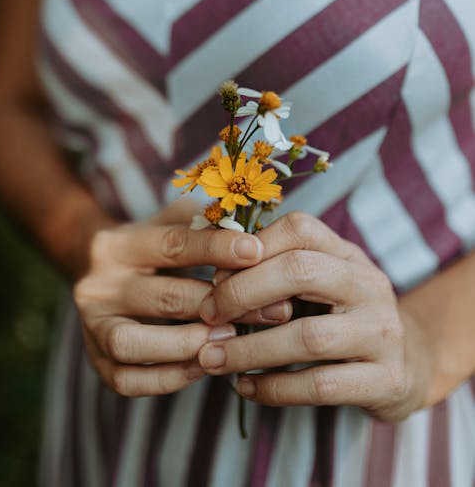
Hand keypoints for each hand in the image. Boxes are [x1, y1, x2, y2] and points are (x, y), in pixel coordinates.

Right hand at [73, 202, 291, 396]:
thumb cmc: (154, 244)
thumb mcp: (173, 222)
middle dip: (221, 306)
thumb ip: (208, 224)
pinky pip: (129, 380)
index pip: (173, 244)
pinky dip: (169, 378)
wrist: (99, 271)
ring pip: (134, 343)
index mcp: (119, 244)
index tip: (257, 250)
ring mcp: (92, 325)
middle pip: (164, 297)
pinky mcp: (95, 361)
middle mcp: (98, 284)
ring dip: (188, 345)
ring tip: (232, 340)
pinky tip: (205, 366)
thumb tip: (257, 232)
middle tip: (270, 311)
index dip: (217, 248)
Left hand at [197, 211, 431, 421]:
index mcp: (348, 254)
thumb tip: (215, 275)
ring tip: (212, 357)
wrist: (409, 365)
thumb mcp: (320, 284)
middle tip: (208, 313)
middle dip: (244, 292)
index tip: (215, 275)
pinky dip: (274, 388)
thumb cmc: (343, 318)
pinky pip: (321, 385)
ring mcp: (382, 332)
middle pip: (301, 272)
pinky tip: (245, 387)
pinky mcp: (387, 380)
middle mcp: (369, 285)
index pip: (299, 229)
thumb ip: (277, 272)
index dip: (251, 248)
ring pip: (309, 336)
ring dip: (250, 349)